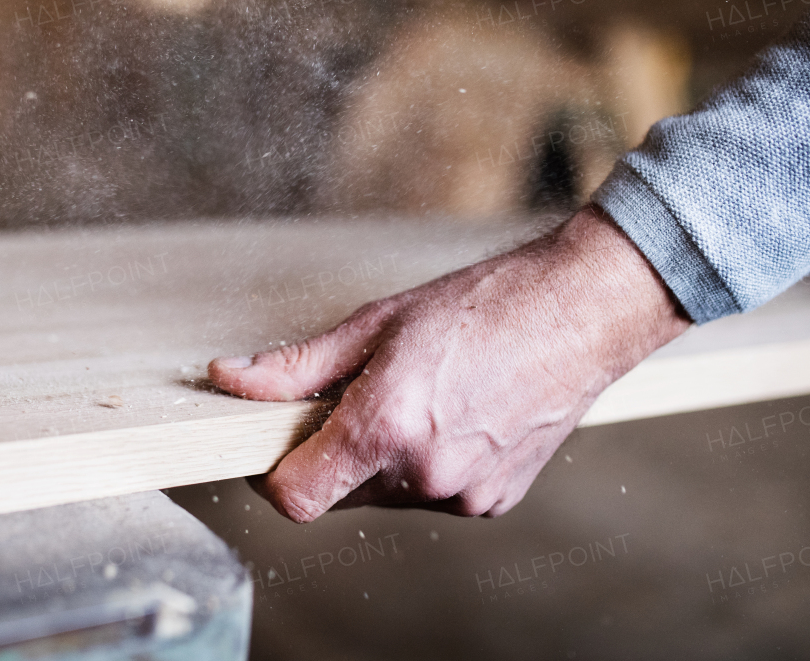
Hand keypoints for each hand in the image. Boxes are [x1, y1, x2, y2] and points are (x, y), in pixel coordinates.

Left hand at [208, 206, 690, 521]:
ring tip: (419, 396)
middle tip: (357, 394)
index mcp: (385, 427)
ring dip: (382, 459)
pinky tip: (454, 414)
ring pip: (386, 495)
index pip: (295, 497)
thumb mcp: (374, 324)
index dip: (272, 473)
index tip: (275, 444)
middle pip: (338, 492)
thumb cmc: (481, 307)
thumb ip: (296, 366)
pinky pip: (432, 495)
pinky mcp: (492, 503)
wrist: (579, 314)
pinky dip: (427, 465)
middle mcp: (423, 473)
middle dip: (332, 452)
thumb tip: (230, 379)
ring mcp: (462, 494)